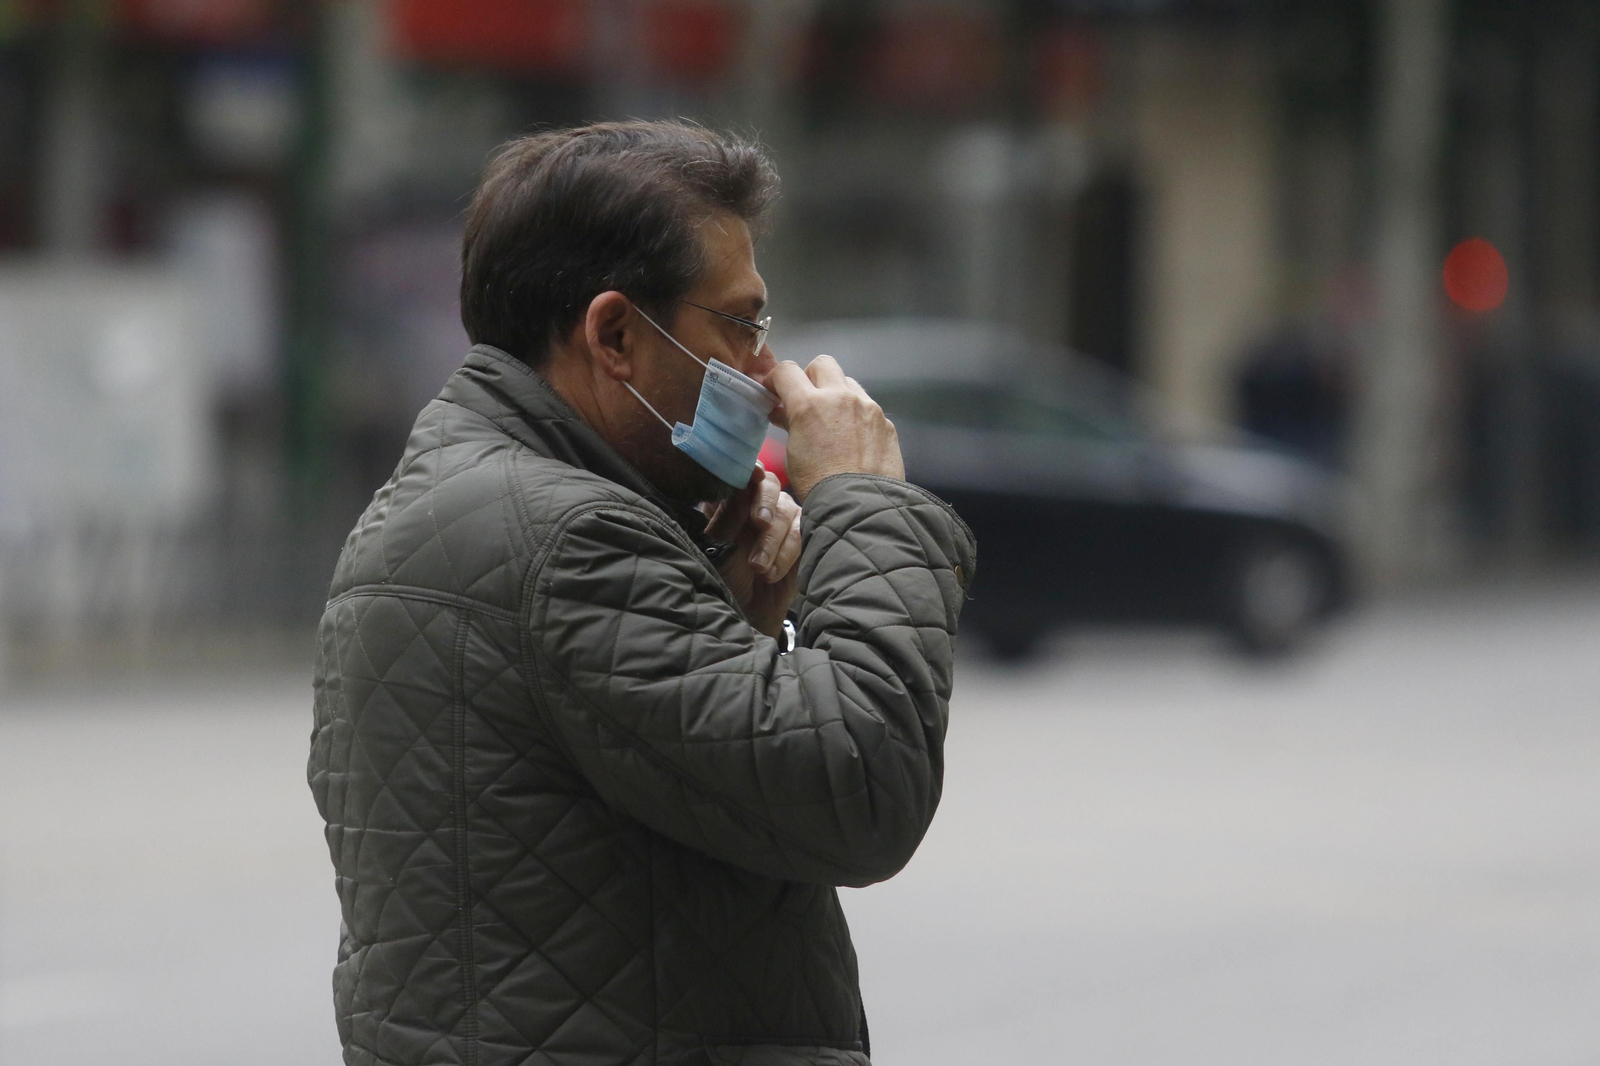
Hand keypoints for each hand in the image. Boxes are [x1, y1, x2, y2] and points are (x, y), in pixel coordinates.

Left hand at [704, 464, 802, 638]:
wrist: (747, 614)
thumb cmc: (726, 579)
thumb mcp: (719, 548)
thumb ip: (729, 516)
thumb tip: (743, 486)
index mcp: (731, 500)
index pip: (741, 473)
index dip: (749, 470)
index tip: (754, 476)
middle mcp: (757, 504)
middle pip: (769, 485)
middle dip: (766, 503)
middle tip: (760, 523)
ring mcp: (781, 519)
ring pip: (787, 512)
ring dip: (772, 542)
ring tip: (759, 569)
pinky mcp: (799, 537)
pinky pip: (801, 534)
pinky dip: (786, 554)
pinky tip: (771, 574)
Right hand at [767, 355, 904, 501]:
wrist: (861, 506)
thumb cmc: (819, 485)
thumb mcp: (793, 453)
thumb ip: (790, 424)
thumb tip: (783, 412)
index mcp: (809, 404)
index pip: (786, 370)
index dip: (775, 378)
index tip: (773, 392)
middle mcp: (841, 397)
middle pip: (822, 364)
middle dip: (810, 377)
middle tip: (806, 400)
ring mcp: (867, 407)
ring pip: (848, 383)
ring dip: (837, 395)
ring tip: (832, 422)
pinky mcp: (885, 422)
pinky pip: (867, 408)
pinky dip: (857, 417)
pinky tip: (855, 441)